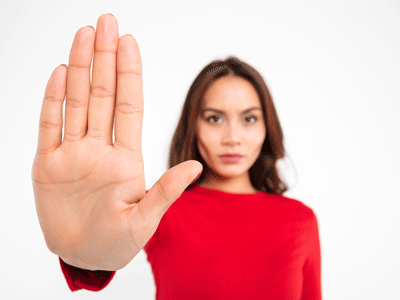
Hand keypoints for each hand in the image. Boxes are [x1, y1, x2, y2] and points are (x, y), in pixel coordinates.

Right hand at [31, 14, 201, 270]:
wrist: (85, 256)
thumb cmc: (118, 243)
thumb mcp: (145, 220)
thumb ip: (166, 191)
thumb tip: (196, 167)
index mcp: (126, 159)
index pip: (128, 106)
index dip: (129, 74)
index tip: (130, 43)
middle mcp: (100, 149)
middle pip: (103, 95)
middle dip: (105, 58)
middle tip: (106, 22)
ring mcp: (73, 154)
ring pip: (76, 102)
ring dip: (79, 68)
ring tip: (84, 35)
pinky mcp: (48, 165)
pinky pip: (49, 126)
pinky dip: (53, 100)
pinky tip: (59, 73)